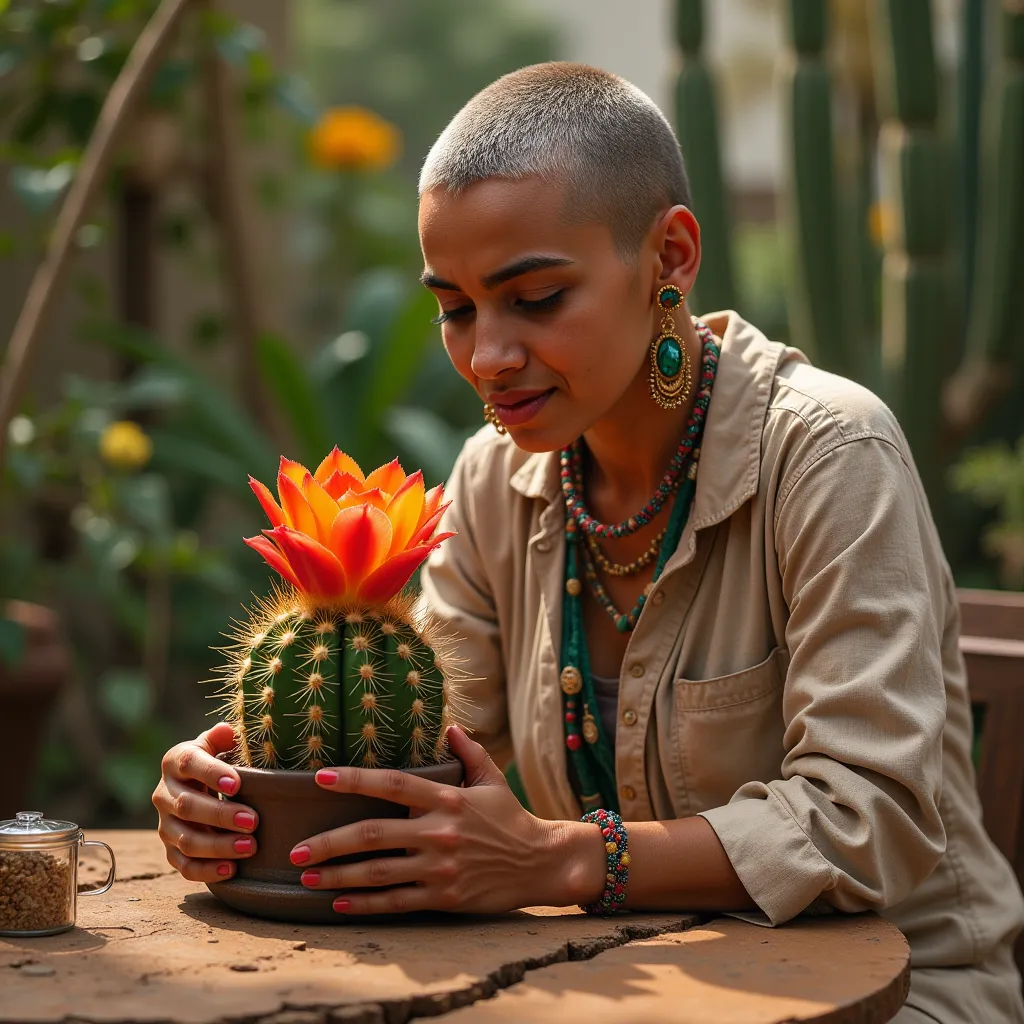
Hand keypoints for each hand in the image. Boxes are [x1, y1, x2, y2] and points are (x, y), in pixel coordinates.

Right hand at [151, 722, 258, 882]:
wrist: (197, 786)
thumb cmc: (216, 761)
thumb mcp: (218, 744)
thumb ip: (223, 737)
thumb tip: (228, 731)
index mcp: (176, 761)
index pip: (190, 764)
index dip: (212, 774)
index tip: (237, 784)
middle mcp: (163, 793)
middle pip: (187, 806)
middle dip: (221, 815)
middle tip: (253, 821)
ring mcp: (164, 825)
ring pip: (185, 840)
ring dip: (218, 846)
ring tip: (250, 846)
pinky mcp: (170, 849)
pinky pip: (183, 866)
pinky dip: (207, 870)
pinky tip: (232, 870)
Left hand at [291, 724, 594, 914]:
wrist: (542, 863)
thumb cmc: (511, 818)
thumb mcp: (492, 779)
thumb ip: (468, 752)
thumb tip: (449, 726)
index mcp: (447, 798)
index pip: (392, 784)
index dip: (354, 779)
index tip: (319, 777)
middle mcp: (439, 832)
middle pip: (372, 834)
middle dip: (329, 842)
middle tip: (296, 849)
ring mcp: (440, 868)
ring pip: (377, 873)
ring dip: (337, 876)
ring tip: (305, 878)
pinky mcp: (445, 898)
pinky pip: (397, 902)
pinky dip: (365, 903)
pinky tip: (338, 903)